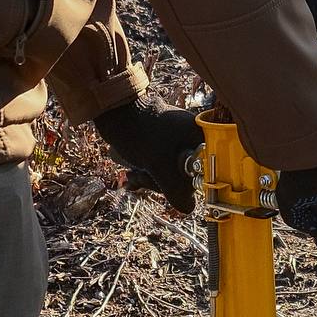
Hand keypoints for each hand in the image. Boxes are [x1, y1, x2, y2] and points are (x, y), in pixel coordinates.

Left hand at [93, 97, 202, 214]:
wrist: (111, 108)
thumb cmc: (137, 132)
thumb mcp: (158, 166)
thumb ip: (176, 190)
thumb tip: (188, 208)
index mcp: (200, 135)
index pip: (205, 170)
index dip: (185, 183)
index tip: (166, 186)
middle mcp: (193, 134)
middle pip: (187, 171)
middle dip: (161, 181)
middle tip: (140, 177)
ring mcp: (178, 135)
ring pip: (171, 168)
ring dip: (151, 177)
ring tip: (131, 174)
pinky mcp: (163, 137)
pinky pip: (161, 160)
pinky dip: (148, 169)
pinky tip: (132, 173)